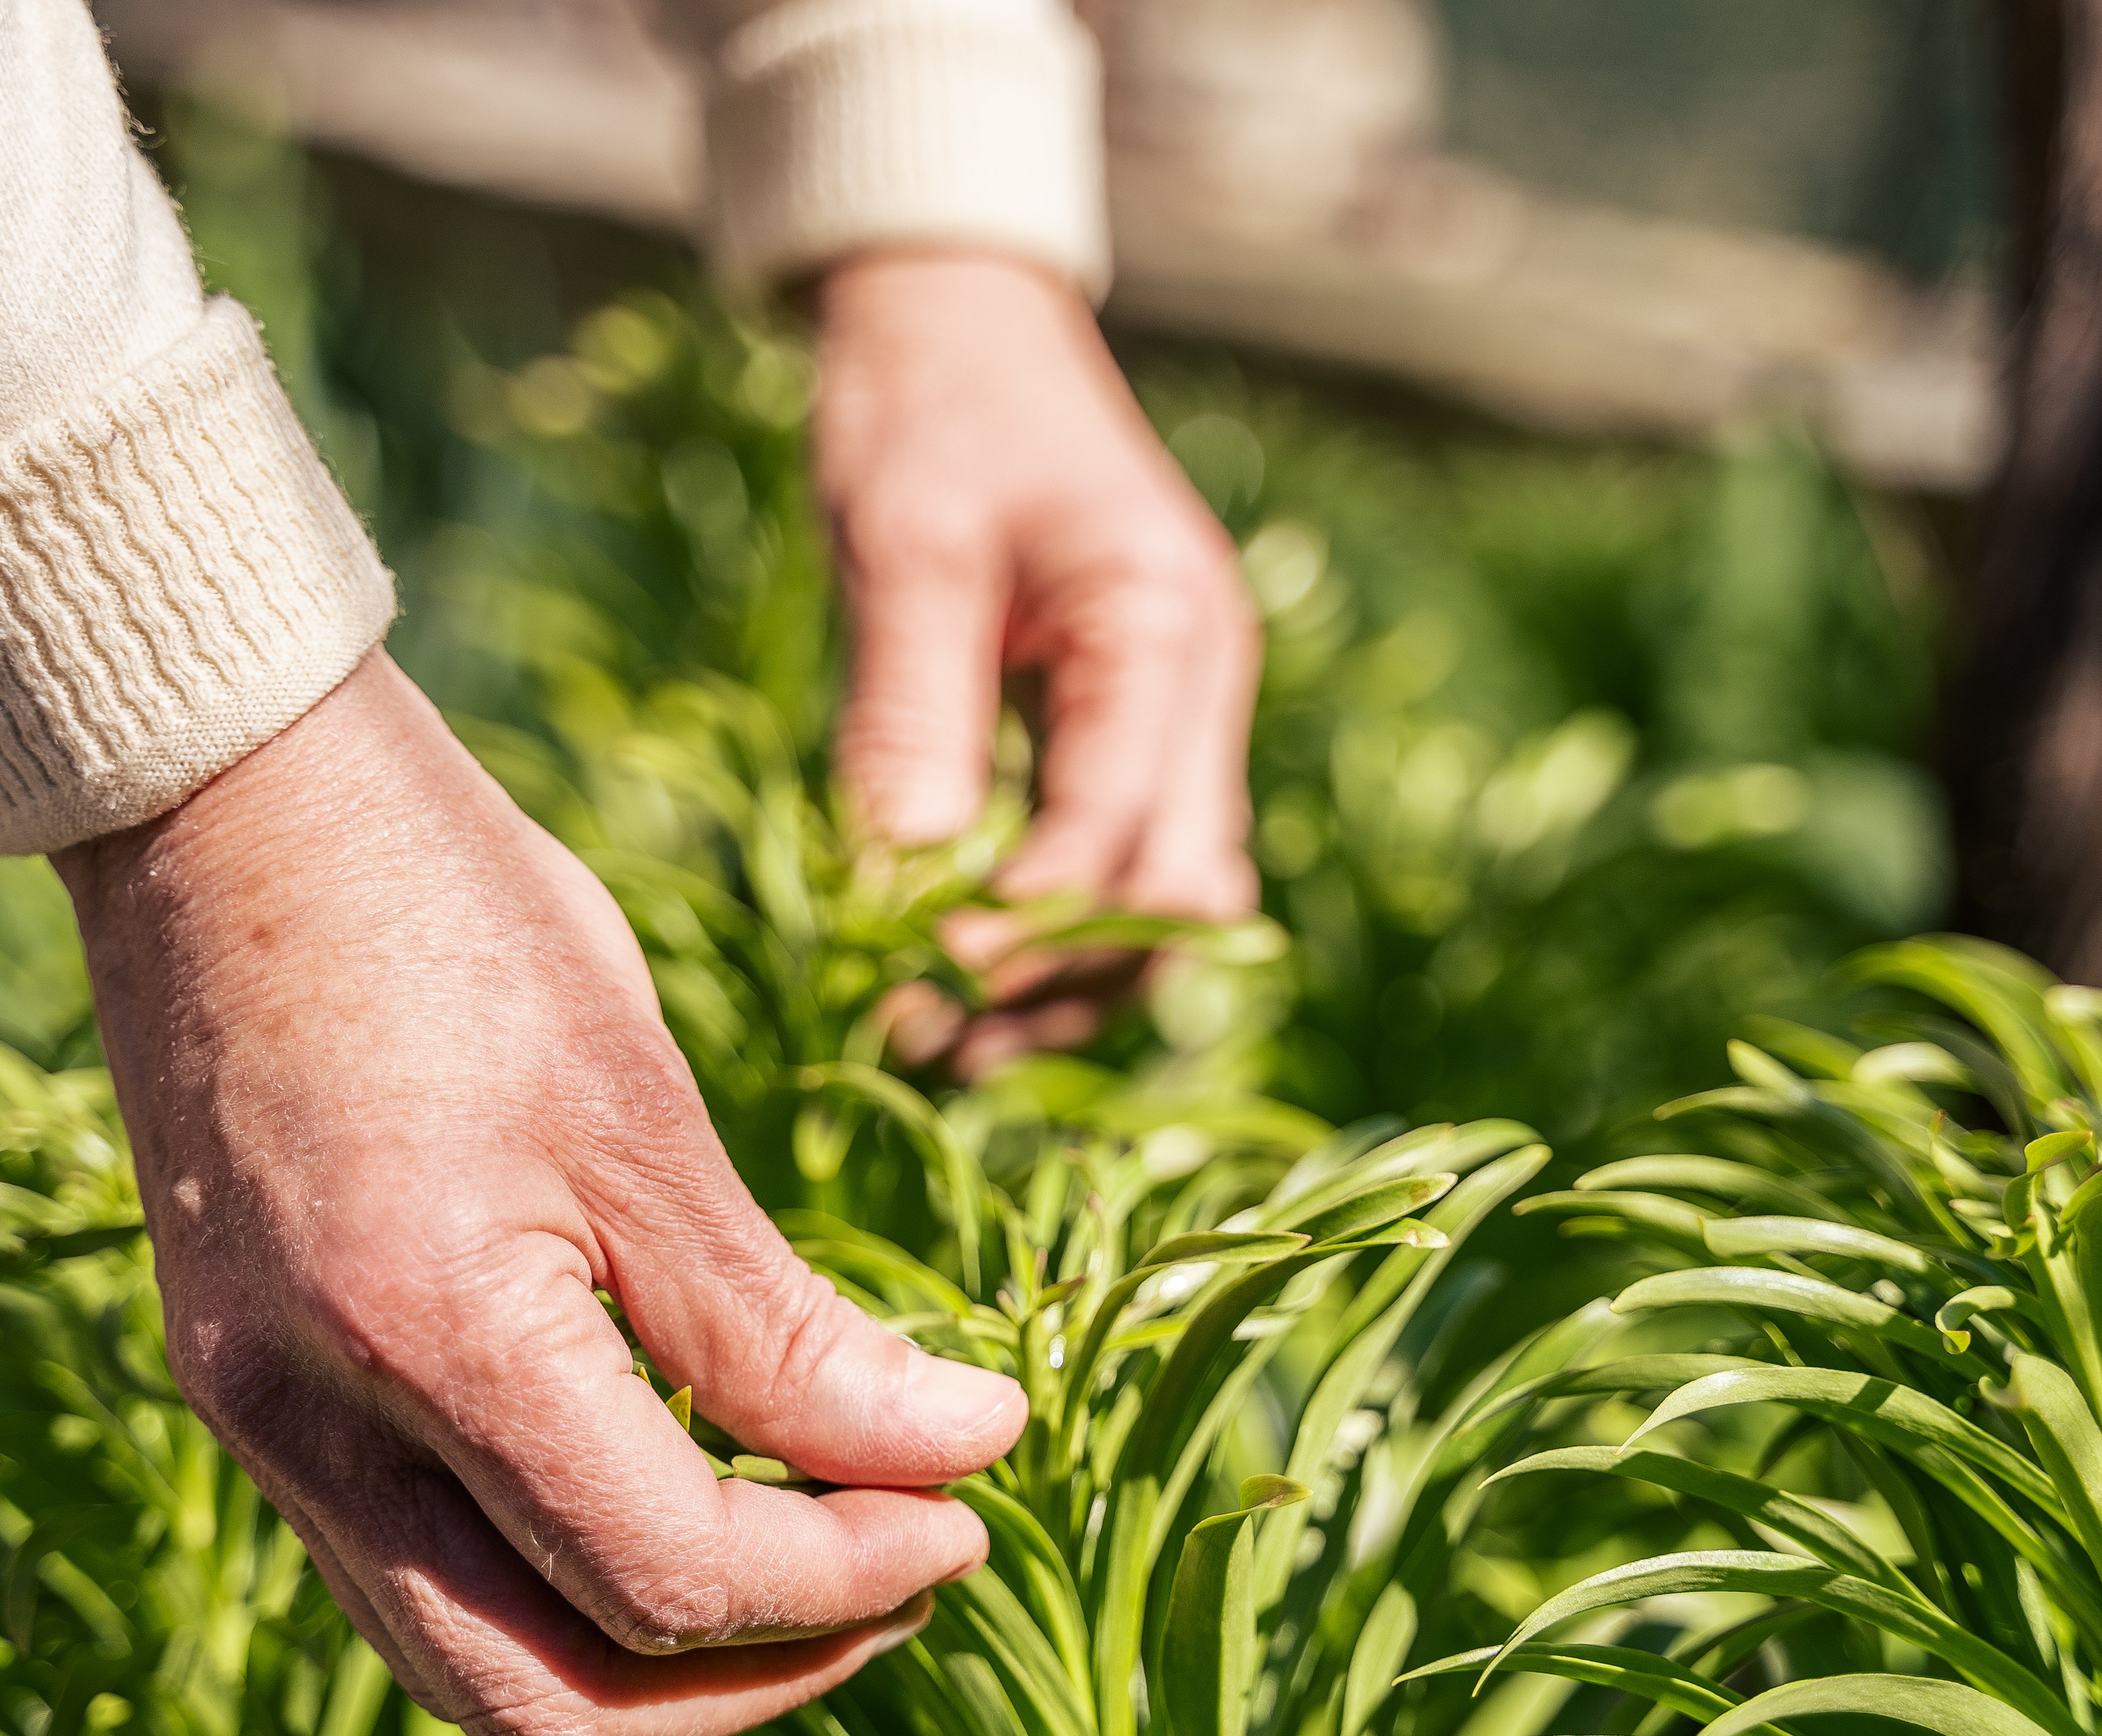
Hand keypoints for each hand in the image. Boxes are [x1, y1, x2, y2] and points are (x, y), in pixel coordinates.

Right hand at [52, 651, 1024, 1735]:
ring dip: (651, 1652)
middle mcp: (305, 1424)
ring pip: (466, 1660)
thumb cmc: (447, 913)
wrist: (221, 801)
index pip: (665, 1574)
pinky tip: (673, 1486)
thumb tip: (963, 1449)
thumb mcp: (643, 1110)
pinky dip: (556, 1577)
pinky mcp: (248, 1385)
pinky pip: (411, 1568)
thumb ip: (783, 1327)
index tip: (972, 1503)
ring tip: (812, 1562)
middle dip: (752, 1675)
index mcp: (425, 1336)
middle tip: (905, 1579)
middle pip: (544, 1698)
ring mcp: (257, 1418)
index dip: (846, 1577)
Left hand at [815, 251, 1259, 1069]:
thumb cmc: (926, 410)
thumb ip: (911, 716)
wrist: (956, 324)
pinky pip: (1129, 864)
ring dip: (1073, 982)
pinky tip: (974, 978)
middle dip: (1066, 980)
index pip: (1121, 830)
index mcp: (1165, 628)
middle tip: (929, 1041)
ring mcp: (1183, 712)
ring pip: (1170, 901)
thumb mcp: (904, 550)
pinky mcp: (1137, 732)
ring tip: (946, 1045)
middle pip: (1181, 892)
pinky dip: (1064, 936)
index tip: (919, 993)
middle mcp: (1201, 683)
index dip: (1029, 931)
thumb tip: (900, 887)